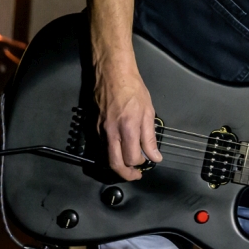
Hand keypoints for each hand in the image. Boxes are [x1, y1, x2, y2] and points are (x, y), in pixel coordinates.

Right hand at [94, 59, 161, 180]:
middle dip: (126, 174)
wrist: (112, 73)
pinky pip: (100, 147)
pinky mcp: (93, 127)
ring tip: (128, 167)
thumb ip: (150, 137)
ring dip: (117, 165)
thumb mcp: (148, 111)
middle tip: (135, 175)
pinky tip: (118, 152)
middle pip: (115, 164)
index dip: (141, 163)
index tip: (149, 161)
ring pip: (105, 158)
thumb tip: (155, 156)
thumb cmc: (133, 89)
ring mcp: (100, 131)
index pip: (132, 158)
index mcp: (128, 128)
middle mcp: (111, 132)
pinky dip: (109, 154)